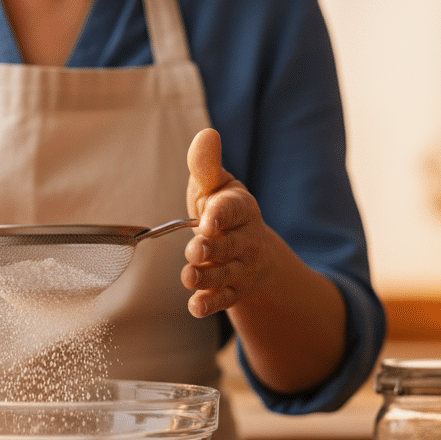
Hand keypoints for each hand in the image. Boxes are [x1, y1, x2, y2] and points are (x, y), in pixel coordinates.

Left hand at [182, 128, 277, 317]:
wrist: (251, 251)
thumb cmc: (223, 211)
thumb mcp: (216, 187)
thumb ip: (206, 166)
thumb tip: (207, 135)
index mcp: (241, 208)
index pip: (235, 209)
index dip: (221, 214)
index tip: (208, 219)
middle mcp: (246, 240)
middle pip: (231, 246)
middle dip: (213, 249)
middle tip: (195, 249)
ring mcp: (241, 268)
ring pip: (225, 275)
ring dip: (207, 277)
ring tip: (189, 275)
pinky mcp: (233, 291)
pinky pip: (223, 301)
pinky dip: (209, 304)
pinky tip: (195, 305)